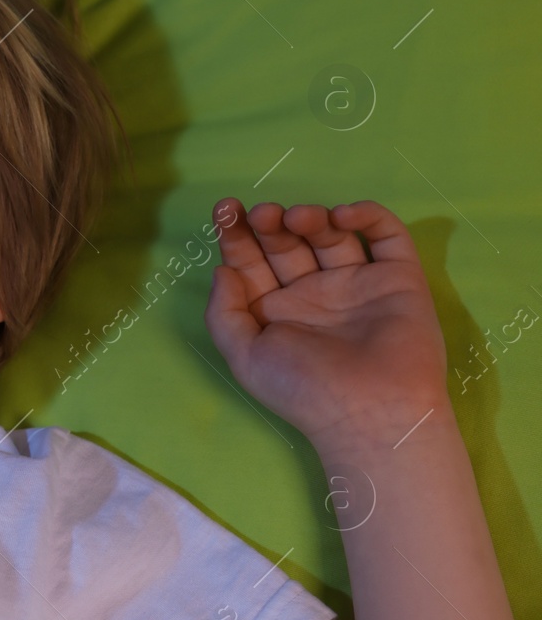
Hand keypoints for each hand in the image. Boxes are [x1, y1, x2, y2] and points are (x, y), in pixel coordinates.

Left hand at [203, 197, 448, 454]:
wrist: (372, 410)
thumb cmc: (304, 388)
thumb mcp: (245, 356)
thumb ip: (224, 312)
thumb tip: (222, 269)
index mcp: (275, 311)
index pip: (251, 261)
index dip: (235, 234)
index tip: (225, 209)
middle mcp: (313, 293)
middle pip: (286, 242)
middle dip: (269, 222)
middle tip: (262, 214)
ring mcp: (355, 283)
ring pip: (330, 234)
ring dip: (310, 216)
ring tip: (297, 219)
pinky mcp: (397, 278)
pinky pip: (385, 236)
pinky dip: (366, 215)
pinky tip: (342, 215)